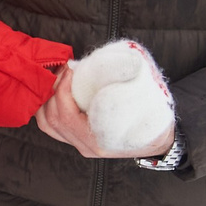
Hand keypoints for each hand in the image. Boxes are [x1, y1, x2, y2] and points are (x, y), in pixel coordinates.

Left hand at [33, 55, 176, 159]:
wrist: (159, 141)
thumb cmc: (153, 121)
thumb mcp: (143, 102)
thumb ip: (124, 84)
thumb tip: (105, 60)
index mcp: (99, 139)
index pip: (66, 116)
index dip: (63, 89)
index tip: (71, 69)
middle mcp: (86, 145)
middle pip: (52, 119)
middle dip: (53, 90)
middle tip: (63, 69)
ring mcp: (79, 144)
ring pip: (47, 124)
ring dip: (47, 99)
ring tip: (58, 78)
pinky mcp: (76, 139)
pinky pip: (52, 126)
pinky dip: (48, 107)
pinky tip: (55, 91)